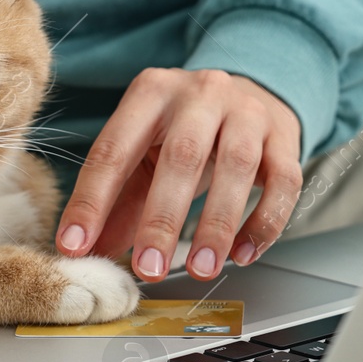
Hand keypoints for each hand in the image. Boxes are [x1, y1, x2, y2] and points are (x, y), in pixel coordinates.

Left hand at [56, 68, 302, 281]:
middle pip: (181, 156)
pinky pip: (284, 181)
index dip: (92, 201)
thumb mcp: (145, 152)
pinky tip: (244, 254)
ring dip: (218, 224)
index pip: (114, 149)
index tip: (76, 247)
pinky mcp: (285, 136)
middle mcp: (201, 93)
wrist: (252, 92)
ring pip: (237, 165)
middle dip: (162, 219)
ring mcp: (248, 111)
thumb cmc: (189, 130)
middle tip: (148, 270)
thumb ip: (119, 200)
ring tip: (202, 268)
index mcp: (151, 92)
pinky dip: (265, 222)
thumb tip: (90, 251)